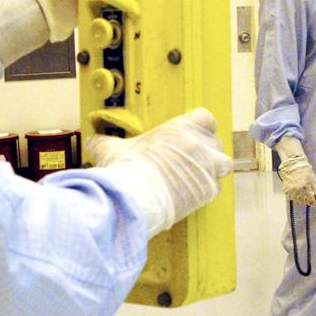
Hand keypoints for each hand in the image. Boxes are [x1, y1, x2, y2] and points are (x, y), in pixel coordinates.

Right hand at [87, 108, 231, 225]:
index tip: (193, 134)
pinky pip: (216, 187)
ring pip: (224, 164)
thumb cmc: (128, 170)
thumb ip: (104, 142)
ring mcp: (207, 167)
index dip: (201, 126)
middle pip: (216, 142)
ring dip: (213, 169)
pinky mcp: (208, 190)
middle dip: (206, 150)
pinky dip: (207, 190)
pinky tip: (191, 193)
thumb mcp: (113, 150)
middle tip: (190, 160)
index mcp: (181, 129)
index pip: (206, 117)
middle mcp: (199, 146)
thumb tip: (91, 141)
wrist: (136, 198)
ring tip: (197, 176)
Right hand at [274, 137, 315, 208]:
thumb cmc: (306, 172)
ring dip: (299, 197)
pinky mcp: (285, 190)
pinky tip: (295, 188)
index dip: (312, 201)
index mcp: (306, 188)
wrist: (294, 164)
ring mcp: (291, 190)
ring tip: (300, 188)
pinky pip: (290, 197)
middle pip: (303, 202)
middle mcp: (297, 190)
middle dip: (306, 199)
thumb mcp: (314, 182)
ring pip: (296, 200)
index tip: (313, 199)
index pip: (311, 202)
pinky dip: (293, 194)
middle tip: (306, 191)